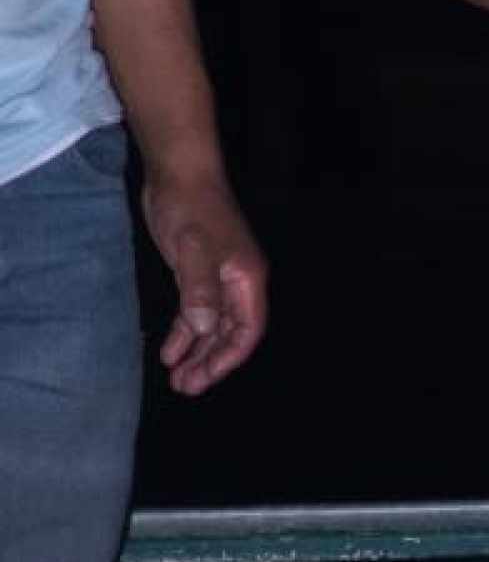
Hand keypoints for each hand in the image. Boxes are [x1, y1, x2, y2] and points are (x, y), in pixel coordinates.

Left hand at [138, 172, 267, 395]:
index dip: (228, 358)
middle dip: (210, 362)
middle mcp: (238, 284)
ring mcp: (219, 280)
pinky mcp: (197, 274)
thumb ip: (199, 291)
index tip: (205, 378)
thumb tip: (202, 331)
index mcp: (247, 280)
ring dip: (196, 352)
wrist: (179, 175)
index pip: (246, 330)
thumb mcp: (194, 250)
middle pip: (230, 334)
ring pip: (211, 327)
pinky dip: (184, 333)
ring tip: (177, 378)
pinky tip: (169, 351)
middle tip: (185, 387)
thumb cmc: (191, 210)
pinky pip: (195, 313)